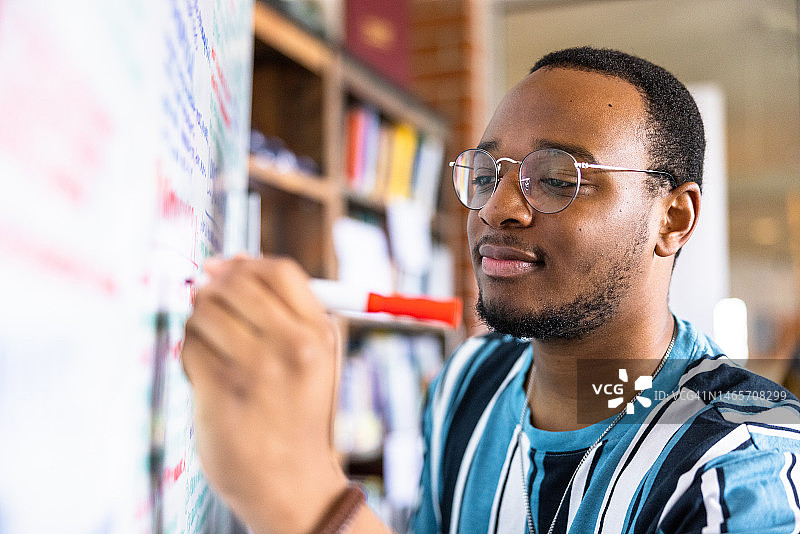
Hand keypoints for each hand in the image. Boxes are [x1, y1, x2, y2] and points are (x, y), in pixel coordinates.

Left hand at [181, 255, 347, 533]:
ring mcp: (257, 366)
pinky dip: (188, 355)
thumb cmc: (296, 416)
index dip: (244, 263)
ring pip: (204, 311)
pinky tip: (204, 377)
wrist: (291, 485)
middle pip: (236, 282)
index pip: (279, 270)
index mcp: (319, 333)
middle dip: (212, 289)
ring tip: (210, 350)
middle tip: (208, 308)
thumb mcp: (313, 360)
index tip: (222, 269)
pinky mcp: (222, 388)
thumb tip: (225, 263)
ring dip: (198, 324)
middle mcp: (293, 345)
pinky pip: (188, 345)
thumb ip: (282, 313)